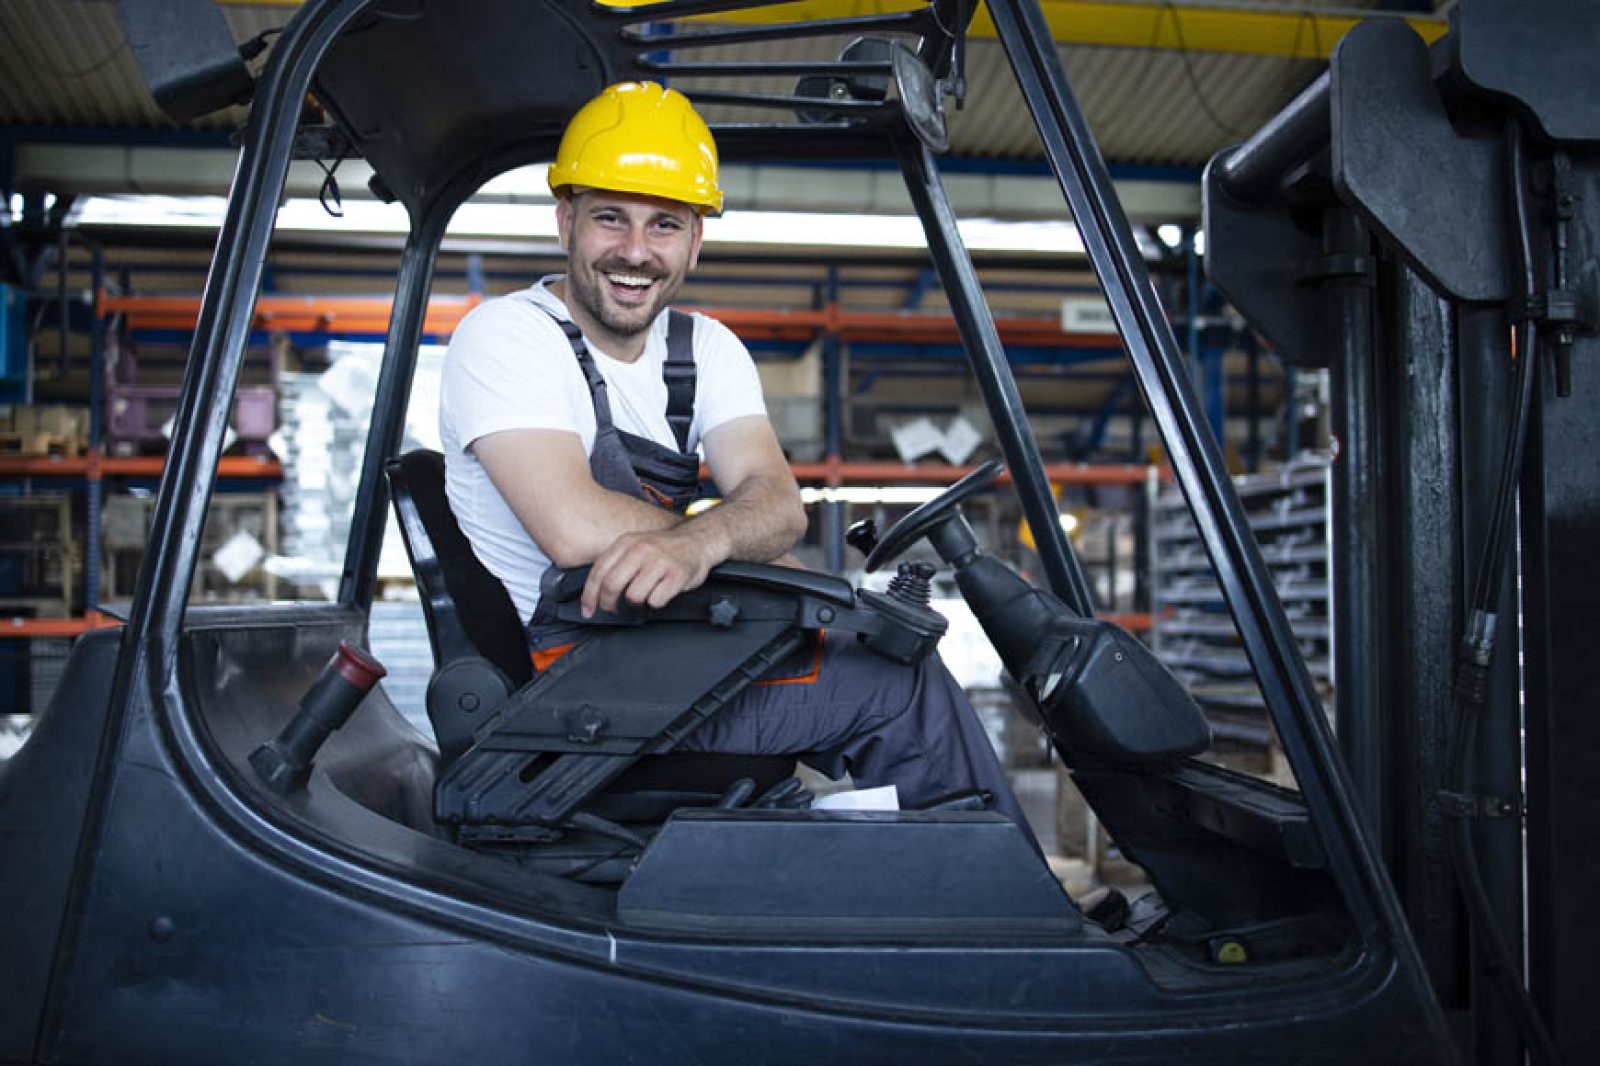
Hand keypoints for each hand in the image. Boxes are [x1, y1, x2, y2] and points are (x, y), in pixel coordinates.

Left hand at [581, 527, 715, 616]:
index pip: (599, 572)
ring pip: (633, 596)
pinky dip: (656, 602)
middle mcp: (641, 550)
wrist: (698, 541)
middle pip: (612, 585)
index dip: (589, 595)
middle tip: (611, 609)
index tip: (587, 609)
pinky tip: (661, 592)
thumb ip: (616, 563)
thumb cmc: (665, 549)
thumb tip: (595, 591)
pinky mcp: (676, 575)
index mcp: (626, 542)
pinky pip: (656, 600)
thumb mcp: (636, 546)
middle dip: (608, 603)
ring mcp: (659, 562)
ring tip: (645, 594)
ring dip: (637, 602)